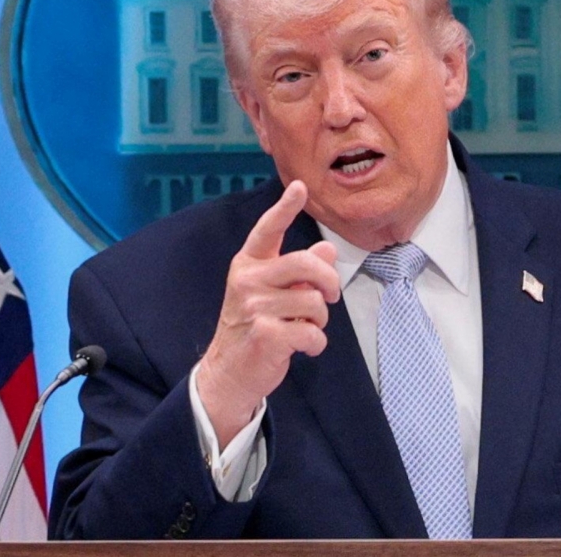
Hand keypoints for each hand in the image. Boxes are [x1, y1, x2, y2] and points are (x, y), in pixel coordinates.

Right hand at [196, 180, 339, 446]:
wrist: (229, 373)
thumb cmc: (256, 326)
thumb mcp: (274, 294)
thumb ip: (300, 272)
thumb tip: (328, 250)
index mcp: (249, 264)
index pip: (268, 230)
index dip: (285, 207)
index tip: (300, 186)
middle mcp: (249, 280)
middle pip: (305, 264)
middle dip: (328, 280)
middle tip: (331, 296)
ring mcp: (254, 307)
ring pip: (314, 303)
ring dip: (320, 321)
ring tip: (305, 328)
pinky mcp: (266, 335)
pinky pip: (312, 333)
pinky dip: (316, 344)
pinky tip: (303, 348)